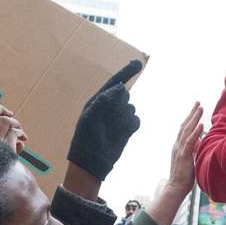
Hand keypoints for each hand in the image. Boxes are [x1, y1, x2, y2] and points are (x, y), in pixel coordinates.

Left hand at [67, 60, 143, 180]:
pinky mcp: (128, 128)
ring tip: (110, 131)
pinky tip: (121, 134)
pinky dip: (130, 126)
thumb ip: (104, 100)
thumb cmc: (86, 138)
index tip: (139, 63)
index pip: (115, 82)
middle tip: (105, 121)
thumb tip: (121, 86)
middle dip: (118, 105)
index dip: (127, 72)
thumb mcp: (90, 117)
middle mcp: (110, 106)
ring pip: (130, 108)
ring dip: (122, 119)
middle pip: (124, 95)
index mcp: (99, 100)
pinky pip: (136, 120)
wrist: (92, 161)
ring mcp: (120, 117)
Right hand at [164, 101, 203, 196]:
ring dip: (194, 118)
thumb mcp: (189, 160)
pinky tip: (201, 124)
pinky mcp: (183, 156)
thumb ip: (192, 149)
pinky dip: (195, 132)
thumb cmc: (183, 177)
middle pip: (185, 125)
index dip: (190, 118)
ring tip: (200, 108)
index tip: (196, 108)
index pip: (184, 129)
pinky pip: (190, 141)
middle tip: (198, 102)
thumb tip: (198, 141)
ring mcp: (179, 149)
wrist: (175, 188)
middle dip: (192, 113)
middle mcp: (177, 145)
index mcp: (178, 146)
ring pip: (187, 130)